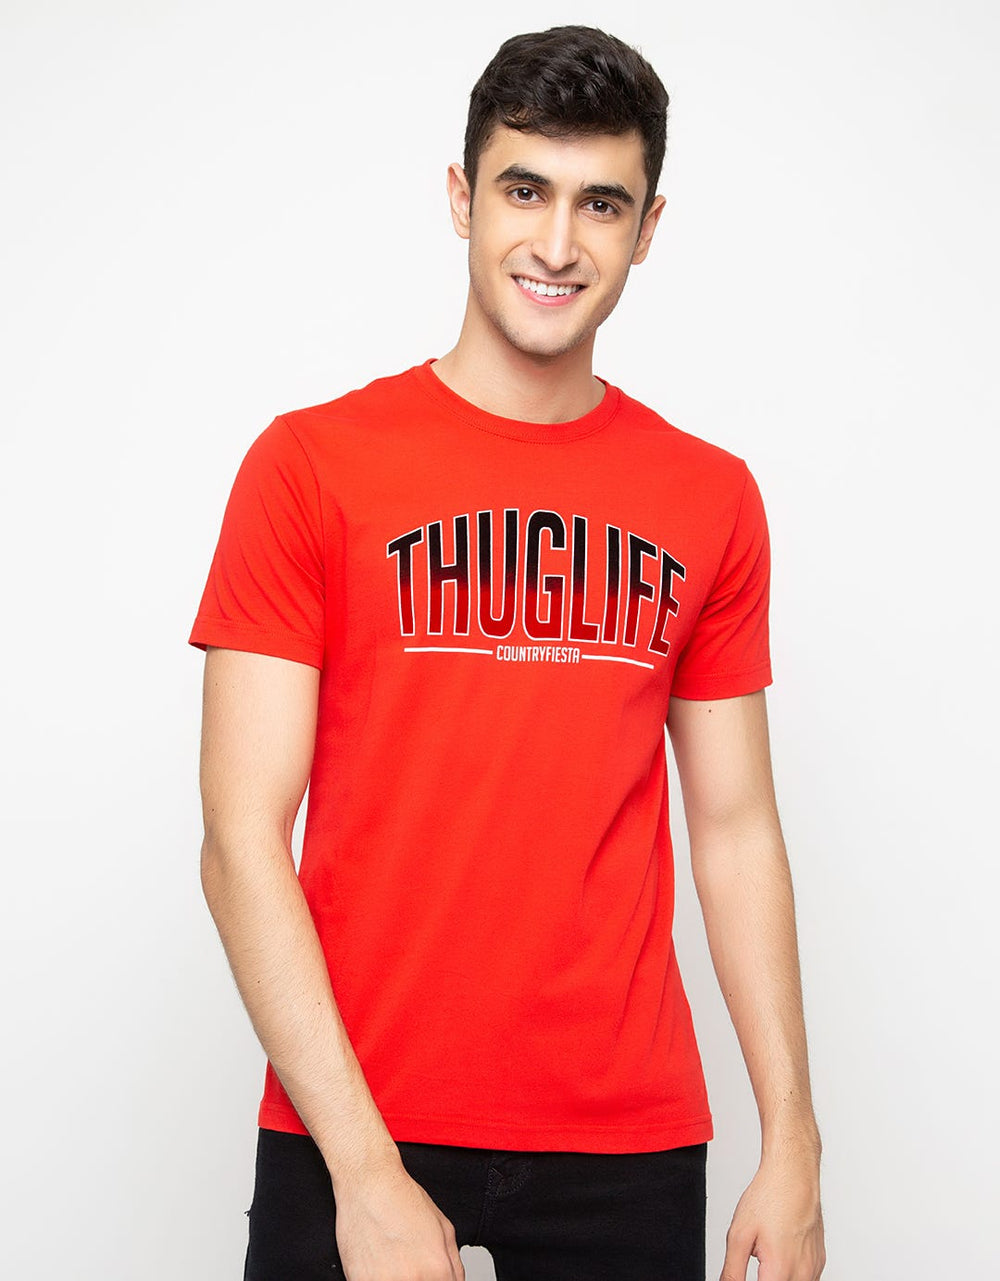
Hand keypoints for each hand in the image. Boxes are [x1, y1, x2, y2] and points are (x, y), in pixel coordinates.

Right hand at [333, 1158, 465, 1280]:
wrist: (369, 1184)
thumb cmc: (402, 1199)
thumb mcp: (444, 1228)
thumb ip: (454, 1265)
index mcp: (438, 1268)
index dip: (437, 1280)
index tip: (430, 1275)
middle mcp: (413, 1279)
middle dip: (419, 1279)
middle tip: (409, 1265)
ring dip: (396, 1279)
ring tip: (393, 1263)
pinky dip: (377, 1278)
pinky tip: (378, 1263)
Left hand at [720, 1150, 824, 1280]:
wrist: (794, 1174)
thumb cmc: (770, 1197)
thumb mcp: (739, 1235)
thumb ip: (732, 1271)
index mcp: (780, 1271)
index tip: (741, 1276)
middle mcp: (802, 1274)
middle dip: (765, 1279)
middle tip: (757, 1258)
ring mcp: (814, 1268)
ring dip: (778, 1278)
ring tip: (766, 1255)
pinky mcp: (820, 1260)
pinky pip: (806, 1279)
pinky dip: (791, 1274)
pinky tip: (779, 1254)